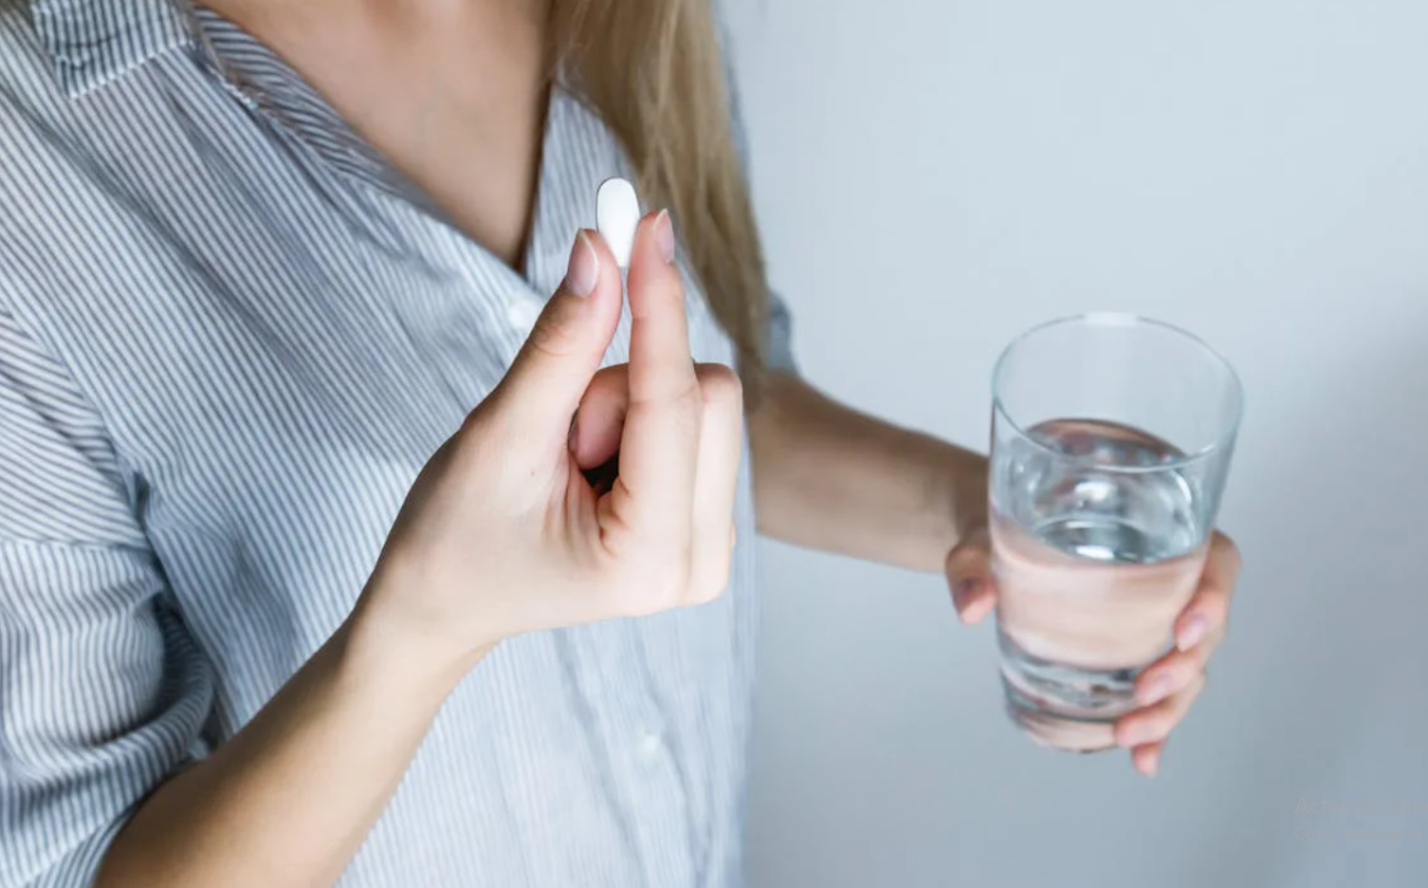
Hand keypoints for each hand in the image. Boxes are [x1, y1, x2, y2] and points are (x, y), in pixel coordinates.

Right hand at [356, 212, 743, 673]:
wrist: (446, 603)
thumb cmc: (455, 537)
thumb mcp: (500, 436)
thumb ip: (560, 345)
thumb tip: (602, 249)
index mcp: (649, 559)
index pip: (673, 400)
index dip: (657, 303)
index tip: (647, 222)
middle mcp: (702, 564)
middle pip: (708, 394)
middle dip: (622, 387)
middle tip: (558, 434)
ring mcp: (712, 547)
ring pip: (704, 401)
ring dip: (625, 405)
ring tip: (568, 460)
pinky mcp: (707, 521)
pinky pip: (696, 420)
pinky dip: (638, 419)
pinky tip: (593, 466)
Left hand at [945, 527, 1241, 775]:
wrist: (990, 551)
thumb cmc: (999, 530)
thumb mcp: (982, 539)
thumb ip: (973, 565)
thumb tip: (972, 604)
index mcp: (1156, 534)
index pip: (1215, 561)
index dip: (1215, 598)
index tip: (1184, 629)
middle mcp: (1169, 581)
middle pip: (1205, 630)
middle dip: (1184, 669)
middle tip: (1145, 692)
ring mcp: (1155, 624)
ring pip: (1188, 671)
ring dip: (1169, 709)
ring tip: (1130, 736)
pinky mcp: (1134, 656)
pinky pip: (1159, 695)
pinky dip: (1156, 729)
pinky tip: (1144, 759)